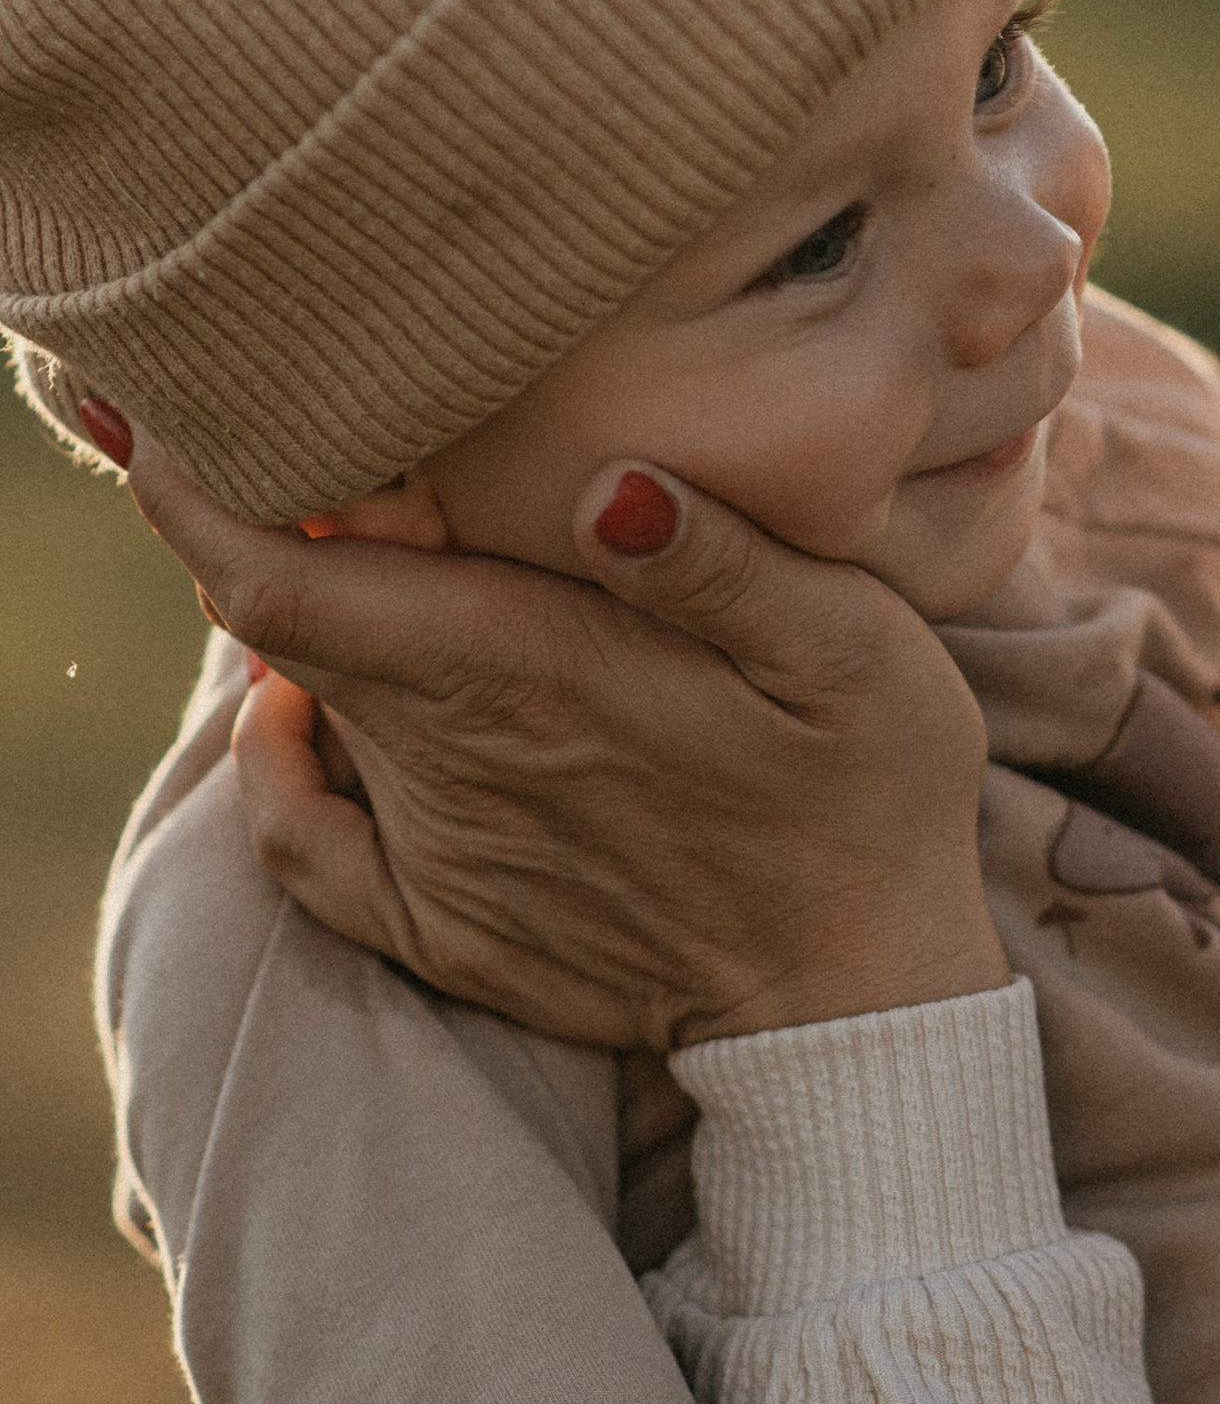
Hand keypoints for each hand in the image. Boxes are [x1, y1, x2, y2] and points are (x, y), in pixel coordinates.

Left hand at [121, 429, 1007, 1047]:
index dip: (197, 485)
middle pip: (275, 620)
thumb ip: (722, 560)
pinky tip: (302, 721)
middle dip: (244, 518)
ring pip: (303, 710)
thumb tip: (609, 482)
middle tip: (274, 427)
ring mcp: (439, 851)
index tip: (166, 402)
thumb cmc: (870, 793)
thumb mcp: (852, 650)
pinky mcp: (448, 926)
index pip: (280, 573)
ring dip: (293, 626)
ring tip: (338, 539)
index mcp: (524, 669)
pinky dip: (280, 775)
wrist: (861, 1001)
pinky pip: (307, 849)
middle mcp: (452, 760)